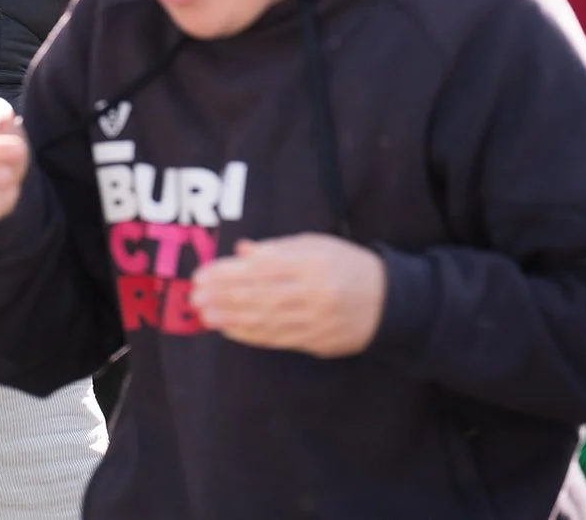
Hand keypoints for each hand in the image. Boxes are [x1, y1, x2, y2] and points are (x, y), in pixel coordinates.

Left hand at [191, 234, 386, 357]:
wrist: (390, 304)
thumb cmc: (347, 266)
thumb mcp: (318, 245)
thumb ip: (279, 248)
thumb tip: (242, 251)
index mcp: (315, 263)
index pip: (264, 268)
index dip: (231, 272)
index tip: (204, 273)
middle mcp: (315, 292)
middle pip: (262, 295)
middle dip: (224, 296)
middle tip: (195, 296)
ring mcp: (316, 320)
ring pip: (267, 319)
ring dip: (231, 318)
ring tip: (205, 314)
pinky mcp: (316, 341)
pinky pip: (277, 338)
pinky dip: (251, 335)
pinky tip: (229, 330)